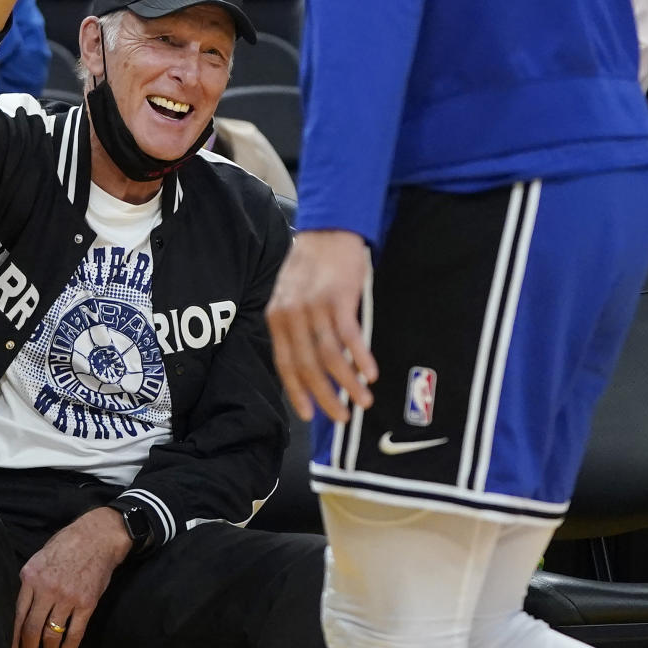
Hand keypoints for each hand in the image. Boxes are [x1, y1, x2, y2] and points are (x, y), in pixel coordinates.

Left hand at [9, 507, 131, 647]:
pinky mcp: (86, 603)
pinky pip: (75, 633)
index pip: (17, 615)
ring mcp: (67, 597)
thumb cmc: (68, 543)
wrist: (99, 535)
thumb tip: (24, 606)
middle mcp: (46, 589)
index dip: (13, 639)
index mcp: (31, 576)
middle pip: (32, 629)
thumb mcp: (41, 556)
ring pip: (52, 634)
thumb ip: (32, 580)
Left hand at [266, 230, 377, 424]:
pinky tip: (370, 374)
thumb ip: (293, 326)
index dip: (296, 392)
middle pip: (307, 366)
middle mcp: (291, 315)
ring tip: (363, 401)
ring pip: (329, 356)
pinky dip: (360, 358)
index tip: (308, 414)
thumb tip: (307, 363)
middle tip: (341, 417)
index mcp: (277, 317)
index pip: (284, 363)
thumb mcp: (289, 295)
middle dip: (325, 396)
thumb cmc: (312, 265)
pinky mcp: (338, 298)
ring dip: (347, 383)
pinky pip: (349, 337)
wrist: (327, 230)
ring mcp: (314, 307)